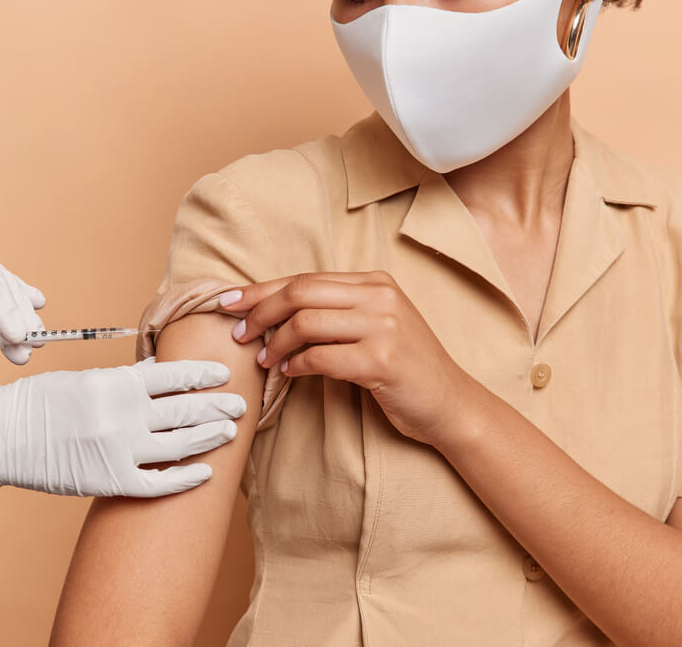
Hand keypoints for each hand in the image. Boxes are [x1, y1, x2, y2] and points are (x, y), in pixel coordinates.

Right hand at [0, 357, 245, 496]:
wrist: (0, 437)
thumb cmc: (41, 402)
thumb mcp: (87, 379)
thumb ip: (127, 380)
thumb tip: (164, 373)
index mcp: (117, 384)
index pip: (175, 375)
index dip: (205, 374)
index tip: (224, 373)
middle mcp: (123, 416)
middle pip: (186, 410)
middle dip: (219, 406)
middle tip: (241, 404)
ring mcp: (118, 451)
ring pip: (180, 445)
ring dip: (210, 438)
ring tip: (230, 432)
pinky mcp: (110, 481)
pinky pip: (159, 483)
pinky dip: (186, 479)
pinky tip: (205, 472)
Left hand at [221, 271, 471, 448]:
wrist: (450, 403)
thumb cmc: (405, 368)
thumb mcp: (377, 325)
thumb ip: (337, 312)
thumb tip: (274, 312)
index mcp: (375, 282)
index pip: (307, 278)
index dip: (263, 289)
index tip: (230, 301)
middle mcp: (380, 297)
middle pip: (301, 292)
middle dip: (261, 311)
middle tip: (240, 333)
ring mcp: (384, 327)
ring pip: (306, 323)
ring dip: (277, 343)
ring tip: (265, 359)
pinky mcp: (382, 360)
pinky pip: (321, 358)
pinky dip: (297, 365)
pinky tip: (289, 373)